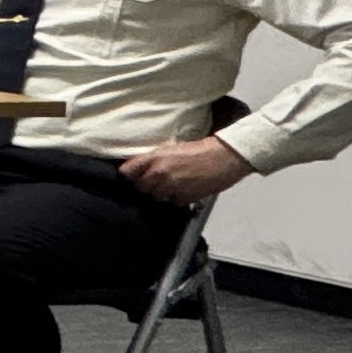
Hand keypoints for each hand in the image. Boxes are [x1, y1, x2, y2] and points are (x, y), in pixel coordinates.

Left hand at [120, 135, 253, 205]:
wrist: (224, 156)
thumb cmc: (201, 149)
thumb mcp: (171, 149)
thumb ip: (154, 160)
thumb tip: (141, 169)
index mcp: (154, 158)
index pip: (126, 172)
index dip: (129, 176)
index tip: (133, 177)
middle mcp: (159, 173)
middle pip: (140, 187)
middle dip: (147, 186)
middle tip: (158, 181)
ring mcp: (171, 187)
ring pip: (156, 197)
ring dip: (162, 194)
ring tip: (174, 186)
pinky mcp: (184, 198)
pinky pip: (173, 203)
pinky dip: (177, 199)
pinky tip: (185, 190)